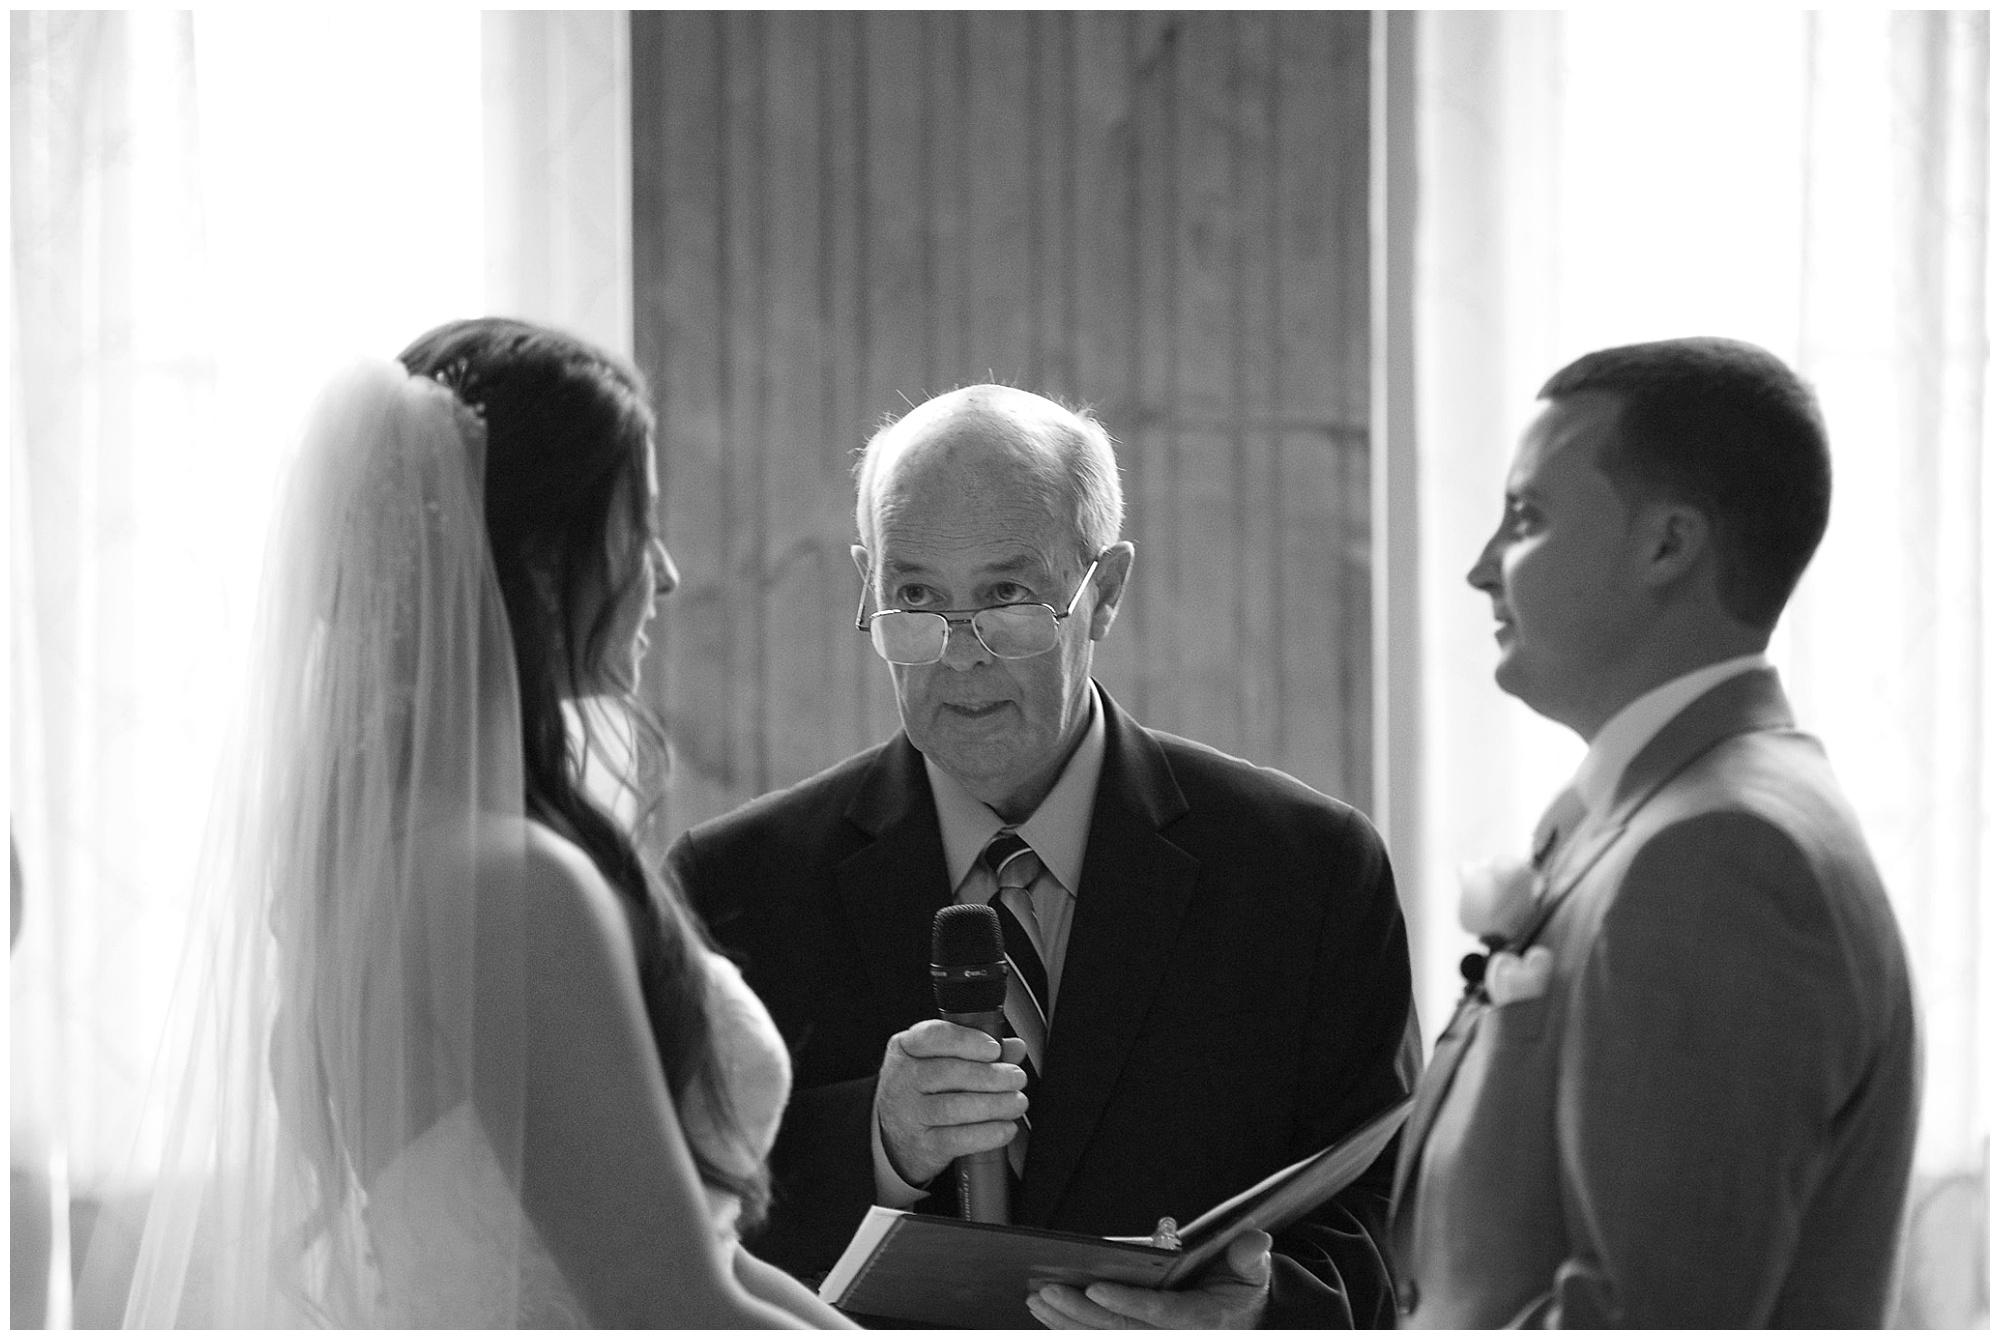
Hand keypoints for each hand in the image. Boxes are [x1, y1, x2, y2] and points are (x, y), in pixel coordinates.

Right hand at [875, 1019, 1027, 1186]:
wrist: (895, 1137)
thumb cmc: (924, 1091)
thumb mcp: (940, 1062)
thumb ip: (979, 1051)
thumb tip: (1015, 1047)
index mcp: (906, 1048)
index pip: (932, 1036)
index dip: (966, 1041)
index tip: (994, 1049)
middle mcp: (902, 1079)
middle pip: (947, 1073)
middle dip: (990, 1075)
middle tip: (1017, 1078)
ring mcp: (909, 1114)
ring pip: (953, 1108)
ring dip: (994, 1105)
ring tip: (1017, 1102)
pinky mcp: (922, 1145)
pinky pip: (957, 1140)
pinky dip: (987, 1134)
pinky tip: (1006, 1128)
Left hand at [1026, 1229, 1271, 1329]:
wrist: (1243, 1323)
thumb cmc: (1240, 1291)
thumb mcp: (1252, 1273)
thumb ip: (1249, 1257)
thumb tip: (1256, 1241)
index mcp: (1203, 1322)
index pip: (1161, 1315)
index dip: (1126, 1303)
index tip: (1095, 1287)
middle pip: (1121, 1331)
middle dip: (1079, 1312)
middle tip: (1047, 1289)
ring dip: (1066, 1324)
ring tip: (1036, 1299)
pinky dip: (1071, 1331)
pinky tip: (1045, 1316)